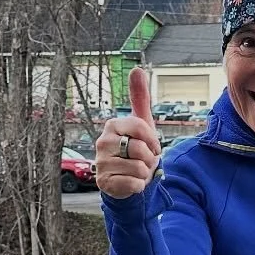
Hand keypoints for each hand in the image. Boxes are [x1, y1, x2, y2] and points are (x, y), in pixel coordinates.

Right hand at [96, 67, 160, 198]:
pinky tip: (131, 182)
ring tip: (136, 171)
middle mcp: (102, 142)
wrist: (125, 179)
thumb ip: (140, 98)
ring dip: (144, 173)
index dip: (153, 140)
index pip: (141, 127)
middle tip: (142, 160)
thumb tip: (137, 69)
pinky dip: (139, 186)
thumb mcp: (141, 123)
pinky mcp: (104, 183)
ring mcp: (101, 163)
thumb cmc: (134, 149)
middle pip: (141, 149)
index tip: (152, 146)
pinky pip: (134, 184)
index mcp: (112, 125)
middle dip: (149, 158)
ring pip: (139, 168)